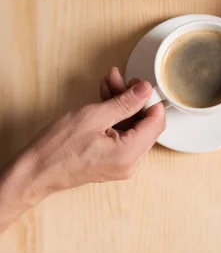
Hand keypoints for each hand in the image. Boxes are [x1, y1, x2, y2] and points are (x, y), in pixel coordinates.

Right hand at [22, 68, 165, 196]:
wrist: (32, 173)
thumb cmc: (56, 149)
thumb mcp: (93, 116)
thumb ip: (125, 103)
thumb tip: (146, 90)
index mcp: (129, 154)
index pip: (156, 122)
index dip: (150, 100)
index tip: (139, 84)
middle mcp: (130, 162)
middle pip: (144, 124)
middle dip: (133, 98)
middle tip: (121, 79)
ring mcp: (121, 164)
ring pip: (131, 127)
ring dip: (122, 104)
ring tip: (109, 82)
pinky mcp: (111, 161)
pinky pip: (120, 134)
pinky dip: (114, 116)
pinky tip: (105, 98)